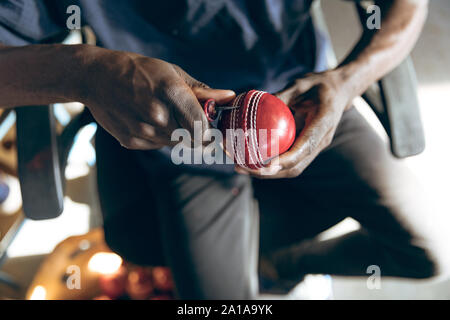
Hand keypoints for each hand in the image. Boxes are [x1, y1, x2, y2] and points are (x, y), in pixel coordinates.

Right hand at [82, 48, 234, 148]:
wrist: (96, 77)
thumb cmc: (139, 71)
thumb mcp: (172, 72)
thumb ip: (202, 90)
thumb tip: (228, 96)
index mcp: (171, 92)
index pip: (202, 126)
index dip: (210, 131)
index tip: (212, 129)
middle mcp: (157, 114)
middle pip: (191, 139)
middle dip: (196, 133)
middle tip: (190, 120)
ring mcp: (143, 131)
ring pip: (175, 144)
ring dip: (178, 134)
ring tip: (165, 114)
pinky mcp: (131, 141)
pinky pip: (157, 146)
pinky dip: (159, 137)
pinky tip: (148, 119)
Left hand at [236, 70, 352, 178]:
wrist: (339, 91)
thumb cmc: (319, 85)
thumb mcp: (300, 85)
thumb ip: (280, 97)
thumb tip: (253, 104)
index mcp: (323, 123)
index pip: (304, 148)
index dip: (284, 160)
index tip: (263, 164)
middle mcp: (320, 141)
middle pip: (295, 166)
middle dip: (268, 172)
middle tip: (243, 168)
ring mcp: (314, 147)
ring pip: (291, 168)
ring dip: (266, 172)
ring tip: (241, 168)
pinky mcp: (306, 148)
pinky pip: (288, 161)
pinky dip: (270, 164)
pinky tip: (250, 160)